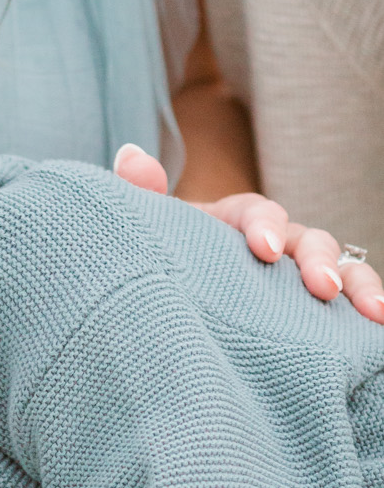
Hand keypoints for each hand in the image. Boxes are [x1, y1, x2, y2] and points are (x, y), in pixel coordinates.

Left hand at [114, 144, 383, 322]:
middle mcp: (276, 241)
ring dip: (361, 286)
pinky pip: (347, 306)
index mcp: (236, 220)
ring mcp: (297, 273)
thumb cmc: (164, 257)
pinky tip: (379, 332)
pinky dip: (366, 314)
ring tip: (377, 314)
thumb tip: (130, 155)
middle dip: (319, 260)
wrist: (171, 297)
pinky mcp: (311, 307)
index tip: (261, 249)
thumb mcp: (149, 230)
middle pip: (308, 239)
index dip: (263, 224)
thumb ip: (142, 196)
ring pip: (340, 269)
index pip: (256, 211)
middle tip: (323, 289)